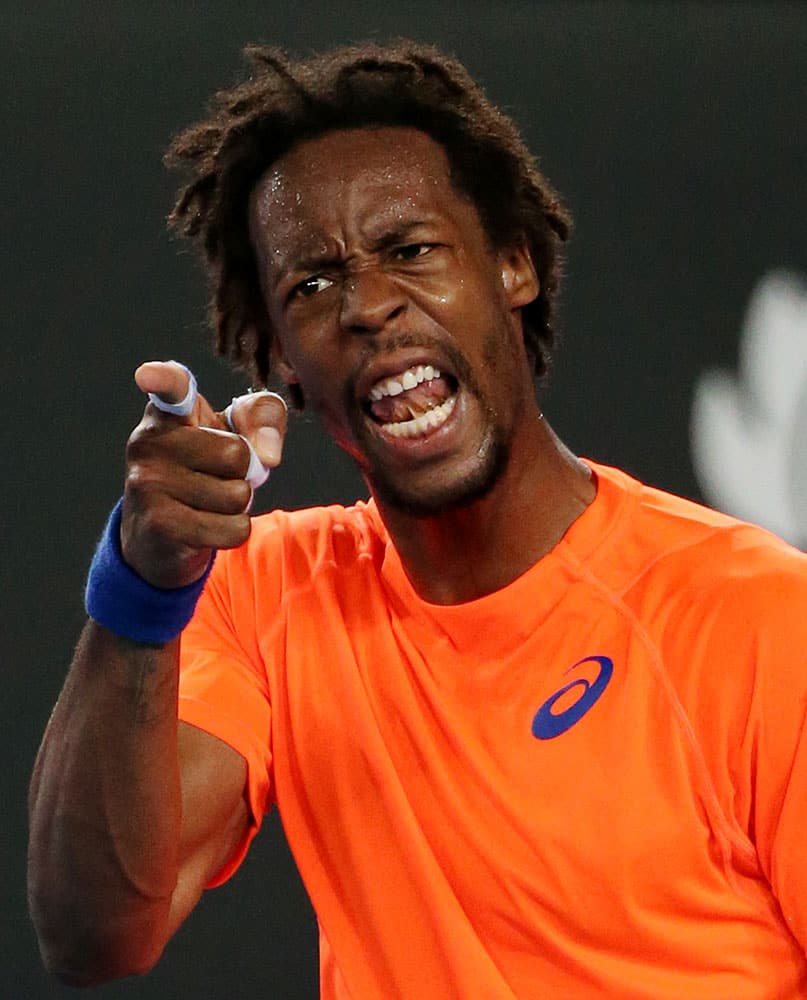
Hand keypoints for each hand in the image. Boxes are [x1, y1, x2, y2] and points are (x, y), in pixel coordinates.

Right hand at [121, 361, 286, 587]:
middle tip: (215, 478)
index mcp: (166, 414)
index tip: (149, 375)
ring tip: (207, 504)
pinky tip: (206, 528)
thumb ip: (263, 419)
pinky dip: (233, 532)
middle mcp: (148, 443)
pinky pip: (233, 529)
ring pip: (237, 496)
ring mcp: (148, 485)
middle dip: (242, 473)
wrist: (159, 537)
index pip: (171, 389)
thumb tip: (268, 455)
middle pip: (237, 454)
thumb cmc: (204, 472)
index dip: (163, 378)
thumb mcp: (232, 434)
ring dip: (236, 506)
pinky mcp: (161, 527)